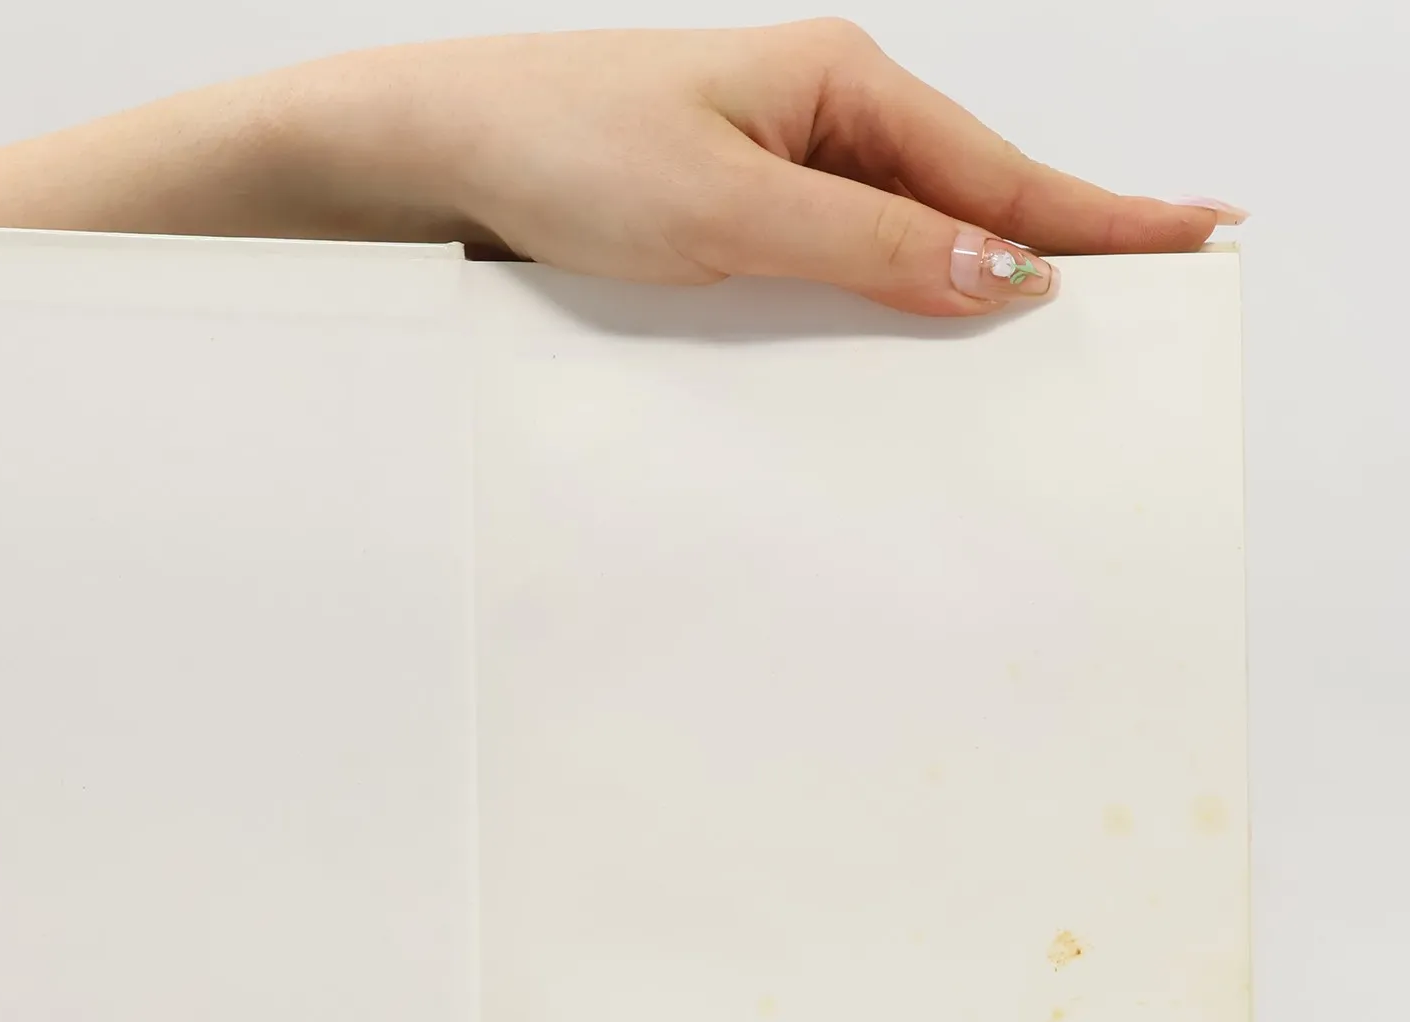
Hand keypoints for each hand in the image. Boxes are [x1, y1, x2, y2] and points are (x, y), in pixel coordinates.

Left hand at [283, 21, 1237, 310]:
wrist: (439, 153)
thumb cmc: (562, 149)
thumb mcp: (729, 213)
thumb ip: (869, 248)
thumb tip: (1001, 273)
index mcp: (840, 84)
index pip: (1000, 168)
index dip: (1100, 212)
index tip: (1194, 233)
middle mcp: (818, 113)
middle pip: (968, 195)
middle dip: (1060, 243)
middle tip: (1157, 280)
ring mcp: (775, 160)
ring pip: (905, 231)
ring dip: (970, 277)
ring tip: (1058, 320)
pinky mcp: (729, 208)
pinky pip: (839, 253)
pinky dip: (886, 291)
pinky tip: (915, 324)